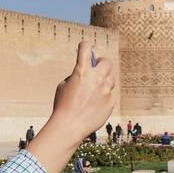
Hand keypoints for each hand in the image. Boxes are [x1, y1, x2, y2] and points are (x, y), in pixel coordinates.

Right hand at [25, 42, 116, 172]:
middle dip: (101, 63)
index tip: (83, 48)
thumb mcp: (63, 86)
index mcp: (81, 71)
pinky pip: (109, 94)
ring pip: (110, 78)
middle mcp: (96, 78)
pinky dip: (103, 96)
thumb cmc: (63, 105)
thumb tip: (85, 73)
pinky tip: (94, 104)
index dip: (84, 46)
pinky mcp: (111, 101)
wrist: (70, 126)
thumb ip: (76, 76)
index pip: (86, 48)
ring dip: (103, 80)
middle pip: (106, 61)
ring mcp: (106, 90)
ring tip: (94, 90)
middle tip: (96, 69)